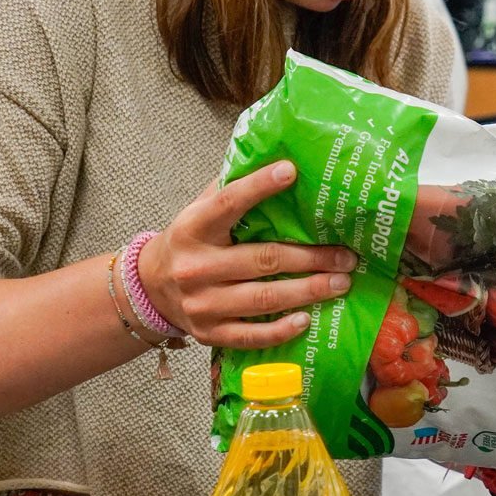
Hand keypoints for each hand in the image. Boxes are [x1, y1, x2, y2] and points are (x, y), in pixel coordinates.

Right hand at [139, 160, 358, 348]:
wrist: (149, 288)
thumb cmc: (190, 241)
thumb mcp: (200, 210)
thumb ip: (232, 188)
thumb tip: (279, 159)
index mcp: (193, 228)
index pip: (228, 203)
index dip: (259, 186)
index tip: (292, 171)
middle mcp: (195, 267)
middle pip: (263, 260)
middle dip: (311, 258)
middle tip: (347, 256)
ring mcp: (202, 304)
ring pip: (263, 299)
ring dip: (308, 291)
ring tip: (341, 283)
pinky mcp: (208, 333)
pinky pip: (250, 336)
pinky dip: (281, 330)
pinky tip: (307, 320)